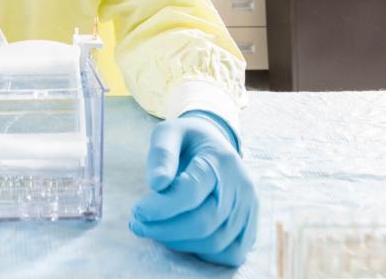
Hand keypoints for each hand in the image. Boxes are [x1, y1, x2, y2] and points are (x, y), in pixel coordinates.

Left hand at [129, 111, 257, 266]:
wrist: (215, 144)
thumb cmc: (187, 140)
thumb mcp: (169, 133)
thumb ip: (161, 154)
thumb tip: (157, 183)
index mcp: (221, 160)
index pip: (191, 192)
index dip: (160, 207)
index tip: (136, 210)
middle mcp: (242, 187)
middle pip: (204, 223)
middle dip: (164, 229)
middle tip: (137, 224)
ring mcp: (249, 209)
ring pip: (214, 242)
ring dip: (178, 242)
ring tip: (153, 229)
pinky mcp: (249, 226)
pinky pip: (229, 253)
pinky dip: (201, 251)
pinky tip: (179, 237)